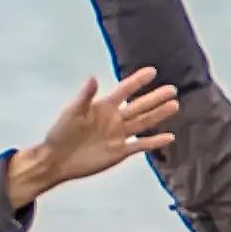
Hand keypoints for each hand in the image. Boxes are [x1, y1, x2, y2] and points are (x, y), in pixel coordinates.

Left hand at [8, 70, 180, 204]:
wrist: (57, 160)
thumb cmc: (60, 134)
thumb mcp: (71, 112)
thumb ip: (84, 96)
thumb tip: (92, 78)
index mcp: (103, 106)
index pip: (124, 91)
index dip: (137, 81)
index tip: (152, 71)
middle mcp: (114, 119)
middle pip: (139, 106)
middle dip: (155, 98)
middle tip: (171, 89)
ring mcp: (118, 135)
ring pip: (143, 123)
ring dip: (158, 115)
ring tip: (174, 105)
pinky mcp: (120, 151)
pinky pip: (140, 145)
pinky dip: (154, 141)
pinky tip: (169, 137)